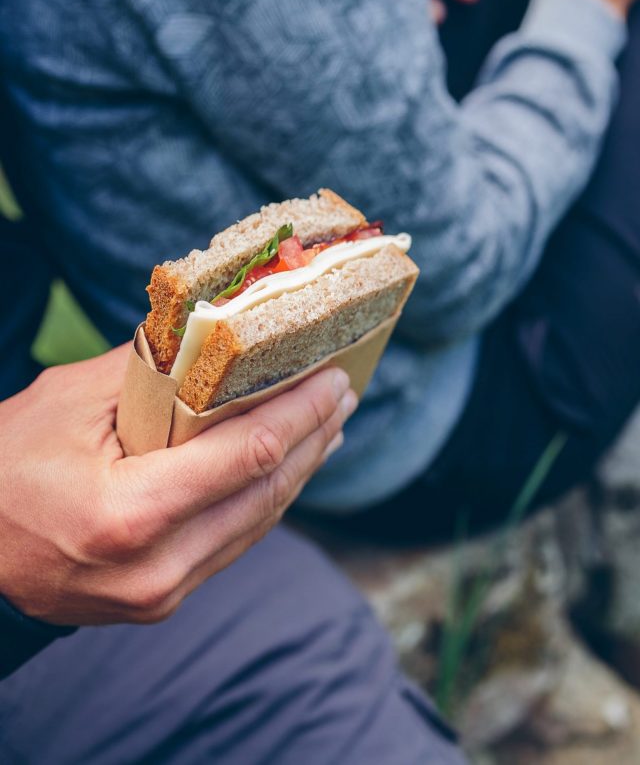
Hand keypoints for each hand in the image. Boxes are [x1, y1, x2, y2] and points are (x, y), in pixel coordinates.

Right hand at [0, 345, 355, 625]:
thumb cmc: (5, 469)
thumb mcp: (68, 404)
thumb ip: (148, 372)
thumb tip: (211, 337)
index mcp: (130, 514)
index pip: (248, 456)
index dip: (301, 414)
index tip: (335, 379)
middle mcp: (156, 567)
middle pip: (266, 493)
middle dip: (313, 437)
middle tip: (344, 394)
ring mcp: (163, 593)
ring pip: (259, 523)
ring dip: (299, 470)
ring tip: (328, 426)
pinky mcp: (164, 600)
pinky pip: (234, 542)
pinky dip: (266, 500)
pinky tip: (286, 469)